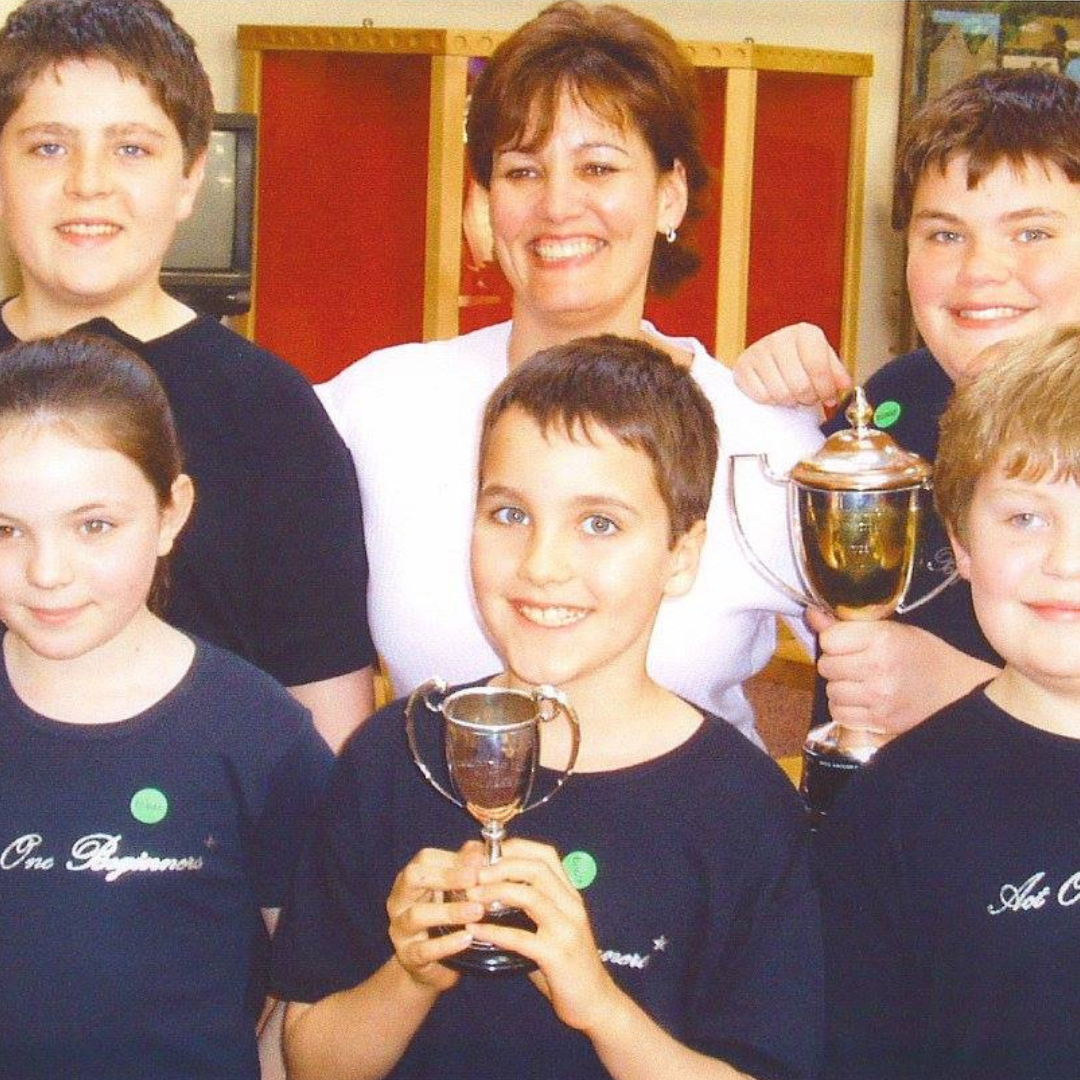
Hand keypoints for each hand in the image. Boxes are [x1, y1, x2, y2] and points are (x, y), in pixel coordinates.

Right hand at [386, 842, 486, 991]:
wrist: (432, 967)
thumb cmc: (444, 921)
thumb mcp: (452, 893)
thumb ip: (463, 870)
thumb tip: (478, 849)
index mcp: (410, 880)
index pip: (424, 859)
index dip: (452, 858)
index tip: (480, 862)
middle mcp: (399, 900)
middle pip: (413, 878)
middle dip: (446, 876)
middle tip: (475, 879)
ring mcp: (400, 929)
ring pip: (418, 915)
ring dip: (450, 911)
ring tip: (477, 910)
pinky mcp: (407, 957)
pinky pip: (424, 950)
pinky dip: (446, 944)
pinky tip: (467, 938)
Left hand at [464, 838, 620, 1033]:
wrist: (596, 1002)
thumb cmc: (566, 964)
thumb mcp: (552, 927)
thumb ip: (530, 908)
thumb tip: (488, 891)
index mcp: (570, 895)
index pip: (546, 855)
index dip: (515, 847)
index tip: (487, 852)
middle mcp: (572, 906)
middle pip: (537, 869)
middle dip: (502, 865)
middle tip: (474, 873)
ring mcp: (567, 930)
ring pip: (532, 896)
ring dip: (497, 891)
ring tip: (471, 895)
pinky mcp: (558, 956)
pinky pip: (521, 938)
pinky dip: (494, 931)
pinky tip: (474, 930)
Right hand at [733, 323, 851, 407]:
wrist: (771, 359)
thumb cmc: (801, 362)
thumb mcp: (823, 363)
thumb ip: (837, 374)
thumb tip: (845, 384)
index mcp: (805, 332)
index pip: (818, 367)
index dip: (825, 389)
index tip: (828, 398)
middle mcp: (780, 338)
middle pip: (800, 385)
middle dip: (808, 398)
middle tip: (808, 397)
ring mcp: (758, 351)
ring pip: (780, 394)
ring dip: (790, 401)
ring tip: (792, 395)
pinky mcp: (742, 366)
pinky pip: (761, 396)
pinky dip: (771, 401)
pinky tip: (775, 393)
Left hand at [809, 608, 998, 735]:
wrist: (959, 692)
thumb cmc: (924, 655)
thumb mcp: (892, 630)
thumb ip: (849, 625)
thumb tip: (812, 614)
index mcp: (882, 638)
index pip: (828, 639)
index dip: (835, 640)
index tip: (848, 643)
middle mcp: (878, 667)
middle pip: (826, 666)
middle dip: (836, 664)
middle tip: (856, 663)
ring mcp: (878, 697)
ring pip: (831, 691)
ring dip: (840, 687)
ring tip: (861, 682)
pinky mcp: (880, 721)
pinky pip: (840, 714)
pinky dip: (846, 708)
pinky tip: (863, 700)